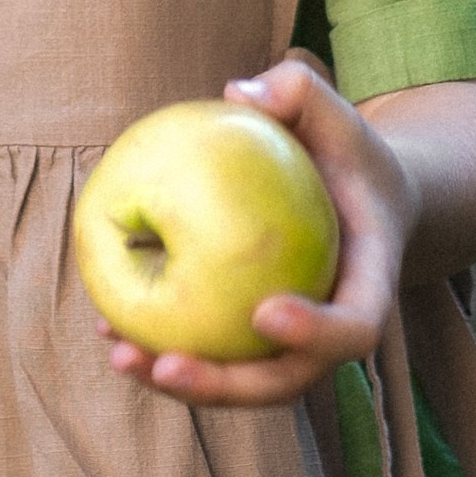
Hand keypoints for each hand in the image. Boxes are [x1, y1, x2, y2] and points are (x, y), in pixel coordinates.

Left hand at [101, 57, 416, 408]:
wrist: (358, 197)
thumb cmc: (345, 151)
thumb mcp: (335, 114)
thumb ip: (300, 91)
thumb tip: (237, 94)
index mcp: (367, 285)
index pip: (354, 328)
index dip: (314, 332)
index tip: (265, 311)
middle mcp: (330, 330)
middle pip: (286, 380)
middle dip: (224, 385)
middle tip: (167, 365)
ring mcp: (292, 343)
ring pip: (241, 382)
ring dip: (182, 382)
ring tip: (120, 356)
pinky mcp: (253, 339)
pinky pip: (212, 354)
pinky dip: (162, 347)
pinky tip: (108, 330)